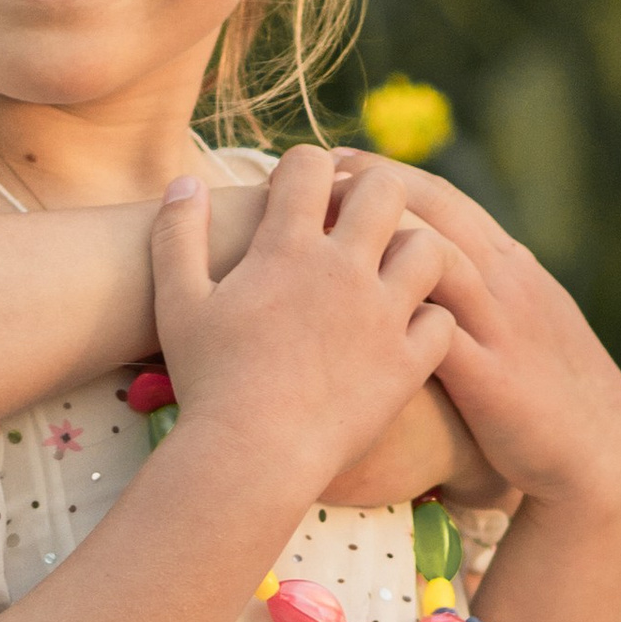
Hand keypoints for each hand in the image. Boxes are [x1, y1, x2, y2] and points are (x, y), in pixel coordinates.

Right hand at [151, 148, 455, 505]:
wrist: (250, 456)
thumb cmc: (206, 381)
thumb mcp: (177, 304)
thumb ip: (177, 235)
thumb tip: (187, 183)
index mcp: (286, 247)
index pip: (311, 165)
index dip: (306, 168)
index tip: (300, 193)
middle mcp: (343, 270)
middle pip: (385, 189)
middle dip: (373, 192)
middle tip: (357, 219)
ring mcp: (382, 315)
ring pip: (429, 248)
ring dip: (413, 252)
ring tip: (389, 273)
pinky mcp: (407, 363)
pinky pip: (443, 321)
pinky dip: (431, 322)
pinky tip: (408, 332)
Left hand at [332, 153, 620, 518]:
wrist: (598, 449)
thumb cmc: (548, 386)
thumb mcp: (519, 318)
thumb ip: (478, 285)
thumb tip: (424, 255)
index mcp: (510, 264)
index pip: (444, 198)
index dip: (386, 172)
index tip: (333, 160)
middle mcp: (506, 282)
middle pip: (437, 212)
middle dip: (373, 186)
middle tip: (311, 172)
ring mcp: (502, 326)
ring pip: (441, 259)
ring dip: (379, 238)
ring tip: (318, 230)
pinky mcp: (493, 379)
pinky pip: (441, 334)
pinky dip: (397, 313)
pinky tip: (346, 308)